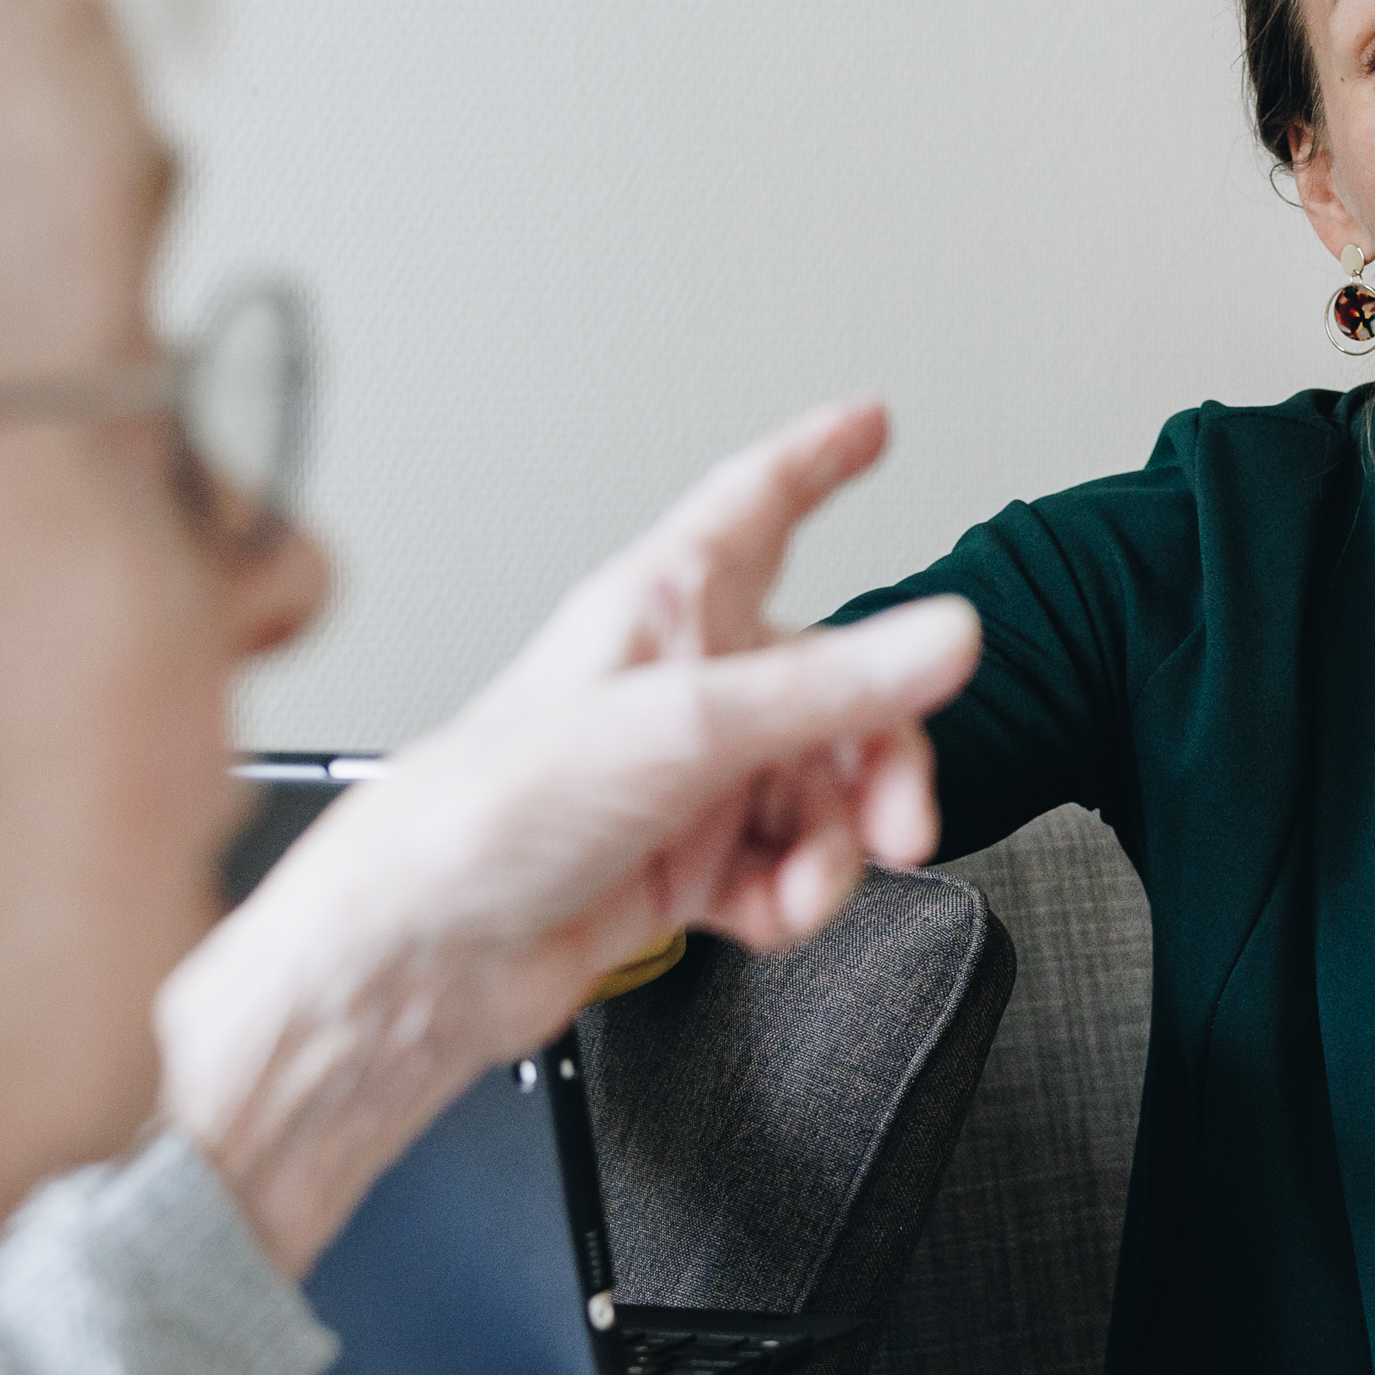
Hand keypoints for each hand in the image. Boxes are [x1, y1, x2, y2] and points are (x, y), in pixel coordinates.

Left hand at [158, 401, 981, 1272]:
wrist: (429, 950)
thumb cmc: (492, 810)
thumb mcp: (685, 728)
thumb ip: (829, 689)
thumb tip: (945, 639)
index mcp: (661, 608)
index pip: (756, 503)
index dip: (817, 457)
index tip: (870, 424)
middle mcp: (677, 683)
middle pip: (833, 687)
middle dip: (879, 755)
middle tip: (900, 817)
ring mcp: (683, 777)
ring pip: (819, 789)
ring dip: (836, 843)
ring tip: (811, 882)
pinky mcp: (681, 862)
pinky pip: (783, 866)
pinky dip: (793, 895)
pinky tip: (770, 911)